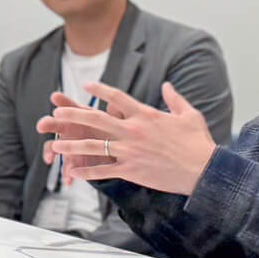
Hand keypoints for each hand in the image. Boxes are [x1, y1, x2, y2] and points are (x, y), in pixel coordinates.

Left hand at [35, 82, 216, 195]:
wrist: (204, 171)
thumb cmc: (198, 143)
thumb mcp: (189, 114)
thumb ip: (174, 98)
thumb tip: (167, 85)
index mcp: (146, 115)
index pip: (117, 98)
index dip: (100, 90)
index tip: (86, 85)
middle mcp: (133, 131)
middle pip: (96, 120)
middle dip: (73, 115)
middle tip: (56, 113)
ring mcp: (130, 151)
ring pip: (94, 146)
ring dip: (72, 146)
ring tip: (55, 145)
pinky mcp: (131, 171)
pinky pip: (103, 170)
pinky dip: (87, 172)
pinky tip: (73, 172)